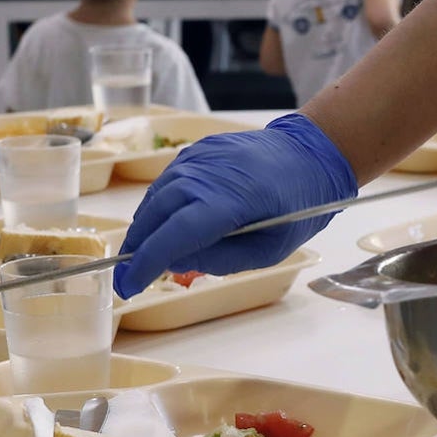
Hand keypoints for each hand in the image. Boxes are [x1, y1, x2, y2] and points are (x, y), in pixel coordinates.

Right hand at [113, 113, 357, 297]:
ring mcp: (199, 156)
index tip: (128, 286)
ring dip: (144, 226)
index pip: (175, 234)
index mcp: (230, 199)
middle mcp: (207, 173)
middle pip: (156, 213)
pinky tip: (160, 225)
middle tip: (127, 278)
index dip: (147, 263)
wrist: (310, 155)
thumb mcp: (269, 251)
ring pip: (156, 196)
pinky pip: (167, 182)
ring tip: (140, 255)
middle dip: (137, 247)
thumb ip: (220, 260)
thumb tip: (174, 263)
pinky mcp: (197, 150)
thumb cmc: (298, 207)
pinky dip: (158, 205)